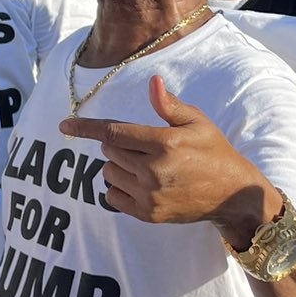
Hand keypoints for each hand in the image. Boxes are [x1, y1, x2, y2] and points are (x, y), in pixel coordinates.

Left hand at [61, 76, 271, 242]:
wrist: (231, 193)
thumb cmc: (213, 151)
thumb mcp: (197, 122)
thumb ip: (169, 105)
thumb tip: (153, 82)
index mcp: (165, 143)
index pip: (114, 133)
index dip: (86, 128)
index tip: (64, 125)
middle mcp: (154, 171)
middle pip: (109, 152)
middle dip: (117, 145)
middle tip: (142, 145)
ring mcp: (150, 195)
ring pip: (108, 174)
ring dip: (117, 166)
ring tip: (143, 164)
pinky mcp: (148, 214)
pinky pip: (112, 197)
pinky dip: (119, 188)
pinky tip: (140, 183)